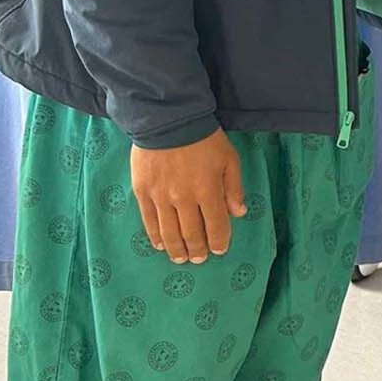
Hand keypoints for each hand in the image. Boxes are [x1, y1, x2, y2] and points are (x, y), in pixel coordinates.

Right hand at [131, 130, 246, 264]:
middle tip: (199, 259)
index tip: (219, 250)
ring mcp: (160, 197)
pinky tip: (159, 245)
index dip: (218, 241)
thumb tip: (239, 213)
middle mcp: (183, 199)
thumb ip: (234, 188)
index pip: (215, 225)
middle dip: (197, 250)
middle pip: (191, 233)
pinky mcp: (142, 192)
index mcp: (208, 190)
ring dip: (176, 249)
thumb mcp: (229, 159)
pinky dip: (155, 236)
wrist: (168, 120)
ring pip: (168, 232)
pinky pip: (148, 221)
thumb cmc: (204, 139)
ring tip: (180, 258)